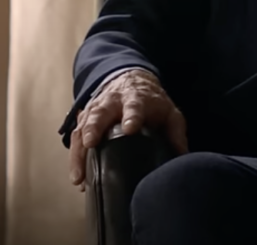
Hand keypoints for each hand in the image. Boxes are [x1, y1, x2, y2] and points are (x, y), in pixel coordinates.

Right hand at [68, 69, 187, 188]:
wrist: (129, 80)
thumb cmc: (151, 102)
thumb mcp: (168, 111)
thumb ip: (175, 131)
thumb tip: (182, 156)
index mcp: (136, 99)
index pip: (134, 106)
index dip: (132, 116)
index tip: (130, 128)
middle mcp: (111, 103)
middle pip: (100, 113)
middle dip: (94, 127)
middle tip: (90, 143)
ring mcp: (95, 110)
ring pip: (83, 127)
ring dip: (79, 150)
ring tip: (79, 175)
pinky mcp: (84, 120)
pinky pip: (76, 137)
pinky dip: (75, 157)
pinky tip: (77, 176)